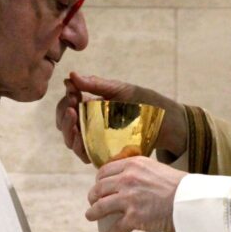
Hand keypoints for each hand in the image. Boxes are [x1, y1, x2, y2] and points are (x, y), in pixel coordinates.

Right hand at [55, 72, 187, 163]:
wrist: (166, 121)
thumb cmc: (144, 102)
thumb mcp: (120, 89)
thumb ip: (96, 85)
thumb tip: (71, 76)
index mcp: (89, 108)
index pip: (67, 107)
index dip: (66, 101)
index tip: (72, 92)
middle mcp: (89, 126)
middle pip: (65, 125)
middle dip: (64, 116)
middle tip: (72, 106)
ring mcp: (95, 141)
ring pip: (71, 140)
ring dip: (67, 130)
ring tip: (73, 117)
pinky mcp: (104, 155)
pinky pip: (85, 154)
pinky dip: (78, 146)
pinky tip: (79, 137)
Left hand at [85, 156, 186, 231]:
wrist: (189, 201)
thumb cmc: (178, 186)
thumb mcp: (156, 168)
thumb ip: (139, 171)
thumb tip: (127, 178)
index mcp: (133, 165)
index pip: (105, 171)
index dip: (99, 180)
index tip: (100, 187)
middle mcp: (127, 179)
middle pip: (99, 188)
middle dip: (93, 197)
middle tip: (93, 202)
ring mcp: (129, 198)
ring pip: (100, 207)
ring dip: (93, 214)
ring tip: (91, 217)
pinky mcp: (134, 217)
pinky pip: (115, 228)